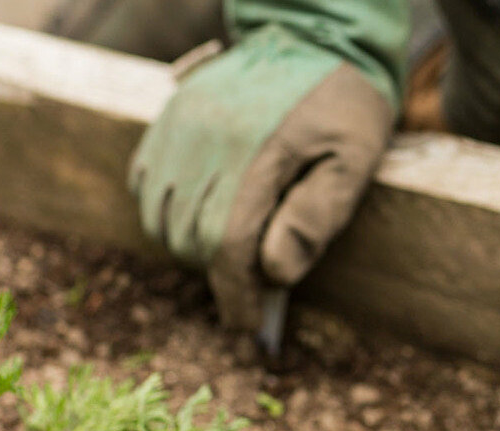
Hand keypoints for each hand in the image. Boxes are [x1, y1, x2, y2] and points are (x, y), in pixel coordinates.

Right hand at [130, 1, 406, 329]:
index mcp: (258, 153)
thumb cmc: (343, 108)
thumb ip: (316, 217)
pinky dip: (166, 211)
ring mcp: (179, 123)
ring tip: (234, 247)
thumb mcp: (354, 162)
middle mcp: (206, 137)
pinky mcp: (167, 115)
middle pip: (191, 237)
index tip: (249, 324)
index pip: (228, 245)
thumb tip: (274, 273)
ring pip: (161, 215)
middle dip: (220, 272)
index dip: (237, 295)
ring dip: (191, 245)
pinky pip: (145, 181)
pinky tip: (203, 213)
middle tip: (255, 281)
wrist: (314, 38)